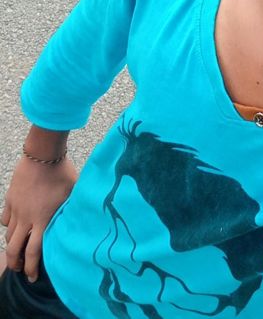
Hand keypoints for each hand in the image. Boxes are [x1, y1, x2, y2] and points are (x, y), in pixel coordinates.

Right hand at [1, 155, 76, 281]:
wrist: (42, 154)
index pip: (33, 253)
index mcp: (43, 220)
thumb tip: (83, 220)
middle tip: (19, 270)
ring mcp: (16, 209)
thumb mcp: (73, 194)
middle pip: (14, 250)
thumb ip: (72, 210)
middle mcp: (27, 218)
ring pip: (8, 235)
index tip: (32, 278)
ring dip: (11, 246)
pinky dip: (8, 226)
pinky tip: (14, 226)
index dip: (31, 269)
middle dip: (15, 264)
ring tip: (16, 251)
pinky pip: (5, 218)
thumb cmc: (62, 173)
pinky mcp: (10, 198)